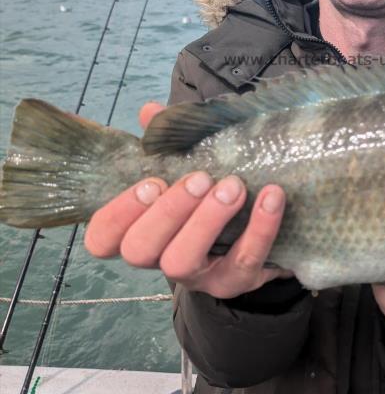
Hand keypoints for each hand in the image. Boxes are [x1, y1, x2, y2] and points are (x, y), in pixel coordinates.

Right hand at [84, 102, 291, 298]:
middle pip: (140, 250)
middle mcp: (160, 259)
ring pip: (181, 263)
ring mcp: (197, 277)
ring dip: (206, 221)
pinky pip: (244, 261)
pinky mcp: (237, 282)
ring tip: (233, 186)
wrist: (266, 236)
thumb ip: (168, 144)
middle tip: (198, 178)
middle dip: (166, 211)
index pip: (103, 237)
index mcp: (141, 231)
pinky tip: (272, 196)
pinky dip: (260, 227)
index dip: (119, 212)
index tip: (151, 181)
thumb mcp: (189, 169)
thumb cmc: (212, 198)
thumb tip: (151, 111)